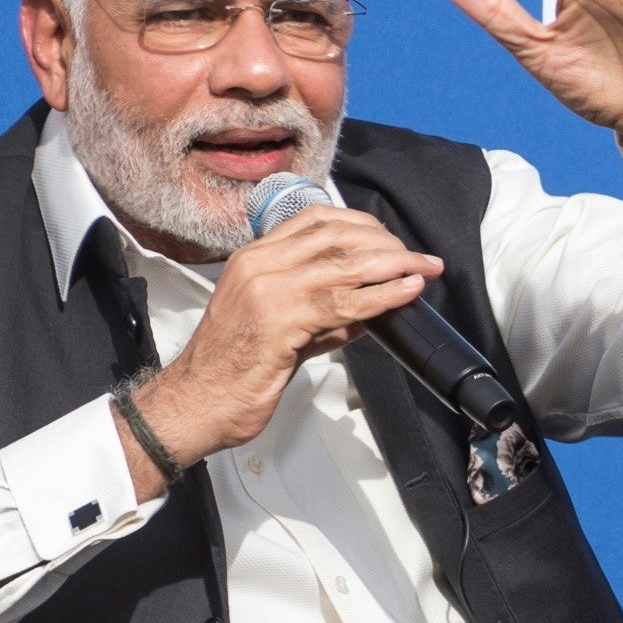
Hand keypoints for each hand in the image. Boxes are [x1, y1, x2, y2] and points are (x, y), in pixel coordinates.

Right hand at [125, 206, 444, 494]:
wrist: (197, 401)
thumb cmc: (232, 370)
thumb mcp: (282, 329)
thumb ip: (324, 314)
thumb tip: (369, 309)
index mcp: (254, 258)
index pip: (314, 221)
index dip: (360, 224)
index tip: (390, 239)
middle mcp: (259, 265)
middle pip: (336, 235)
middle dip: (385, 243)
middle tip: (417, 258)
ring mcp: (267, 289)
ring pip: (345, 264)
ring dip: (394, 264)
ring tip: (424, 270)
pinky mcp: (279, 320)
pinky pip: (343, 301)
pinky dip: (382, 295)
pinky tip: (405, 293)